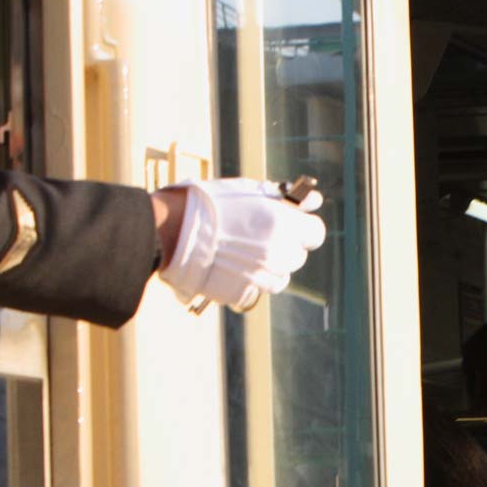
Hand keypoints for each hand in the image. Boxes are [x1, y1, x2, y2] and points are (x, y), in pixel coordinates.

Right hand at [157, 178, 326, 310]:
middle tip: (259, 235)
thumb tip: (314, 200)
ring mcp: (261, 277)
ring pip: (279, 277)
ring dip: (269, 267)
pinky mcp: (243, 295)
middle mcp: (278, 254)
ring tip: (243, 252)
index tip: (291, 224)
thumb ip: (284, 198)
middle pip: (297, 256)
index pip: (315, 233)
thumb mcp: (249, 191)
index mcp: (284, 225)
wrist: (170, 231)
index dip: (303, 228)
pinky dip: (248, 282)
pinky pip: (256, 291)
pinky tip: (229, 266)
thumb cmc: (209, 204)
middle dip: (284, 246)